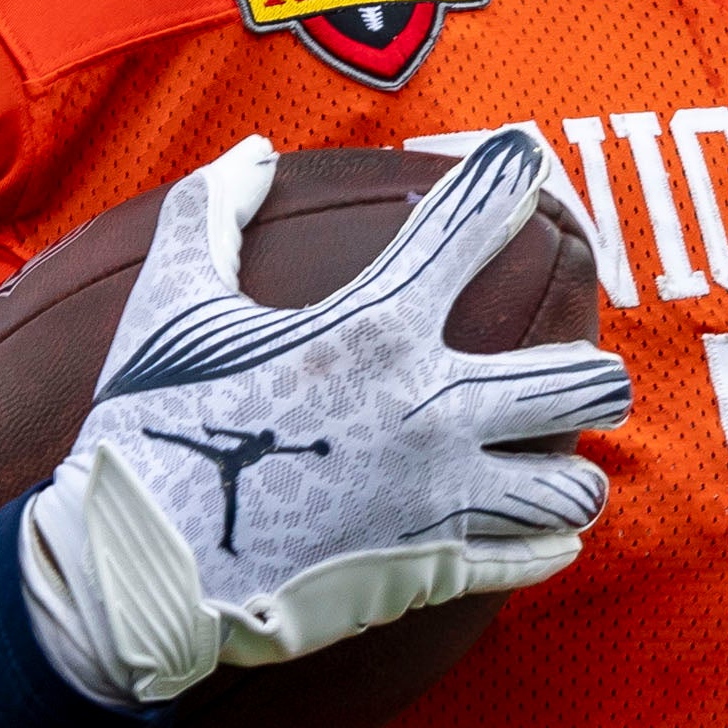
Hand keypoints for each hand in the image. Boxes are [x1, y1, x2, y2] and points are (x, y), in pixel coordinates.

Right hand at [21, 131, 630, 708]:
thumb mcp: (169, 305)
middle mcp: (429, 409)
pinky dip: (545, 542)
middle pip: (583, 381)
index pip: (471, 225)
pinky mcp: (431, 571)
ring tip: (552, 463)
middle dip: (592, 372)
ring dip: (571, 470)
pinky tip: (537, 530)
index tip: (528, 158)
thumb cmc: (149, 429)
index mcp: (372, 328)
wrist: (135, 573)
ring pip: (575, 484)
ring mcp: (439, 498)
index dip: (509, 177)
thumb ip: (210, 213)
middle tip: (573, 375)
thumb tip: (250, 154)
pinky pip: (534, 557)